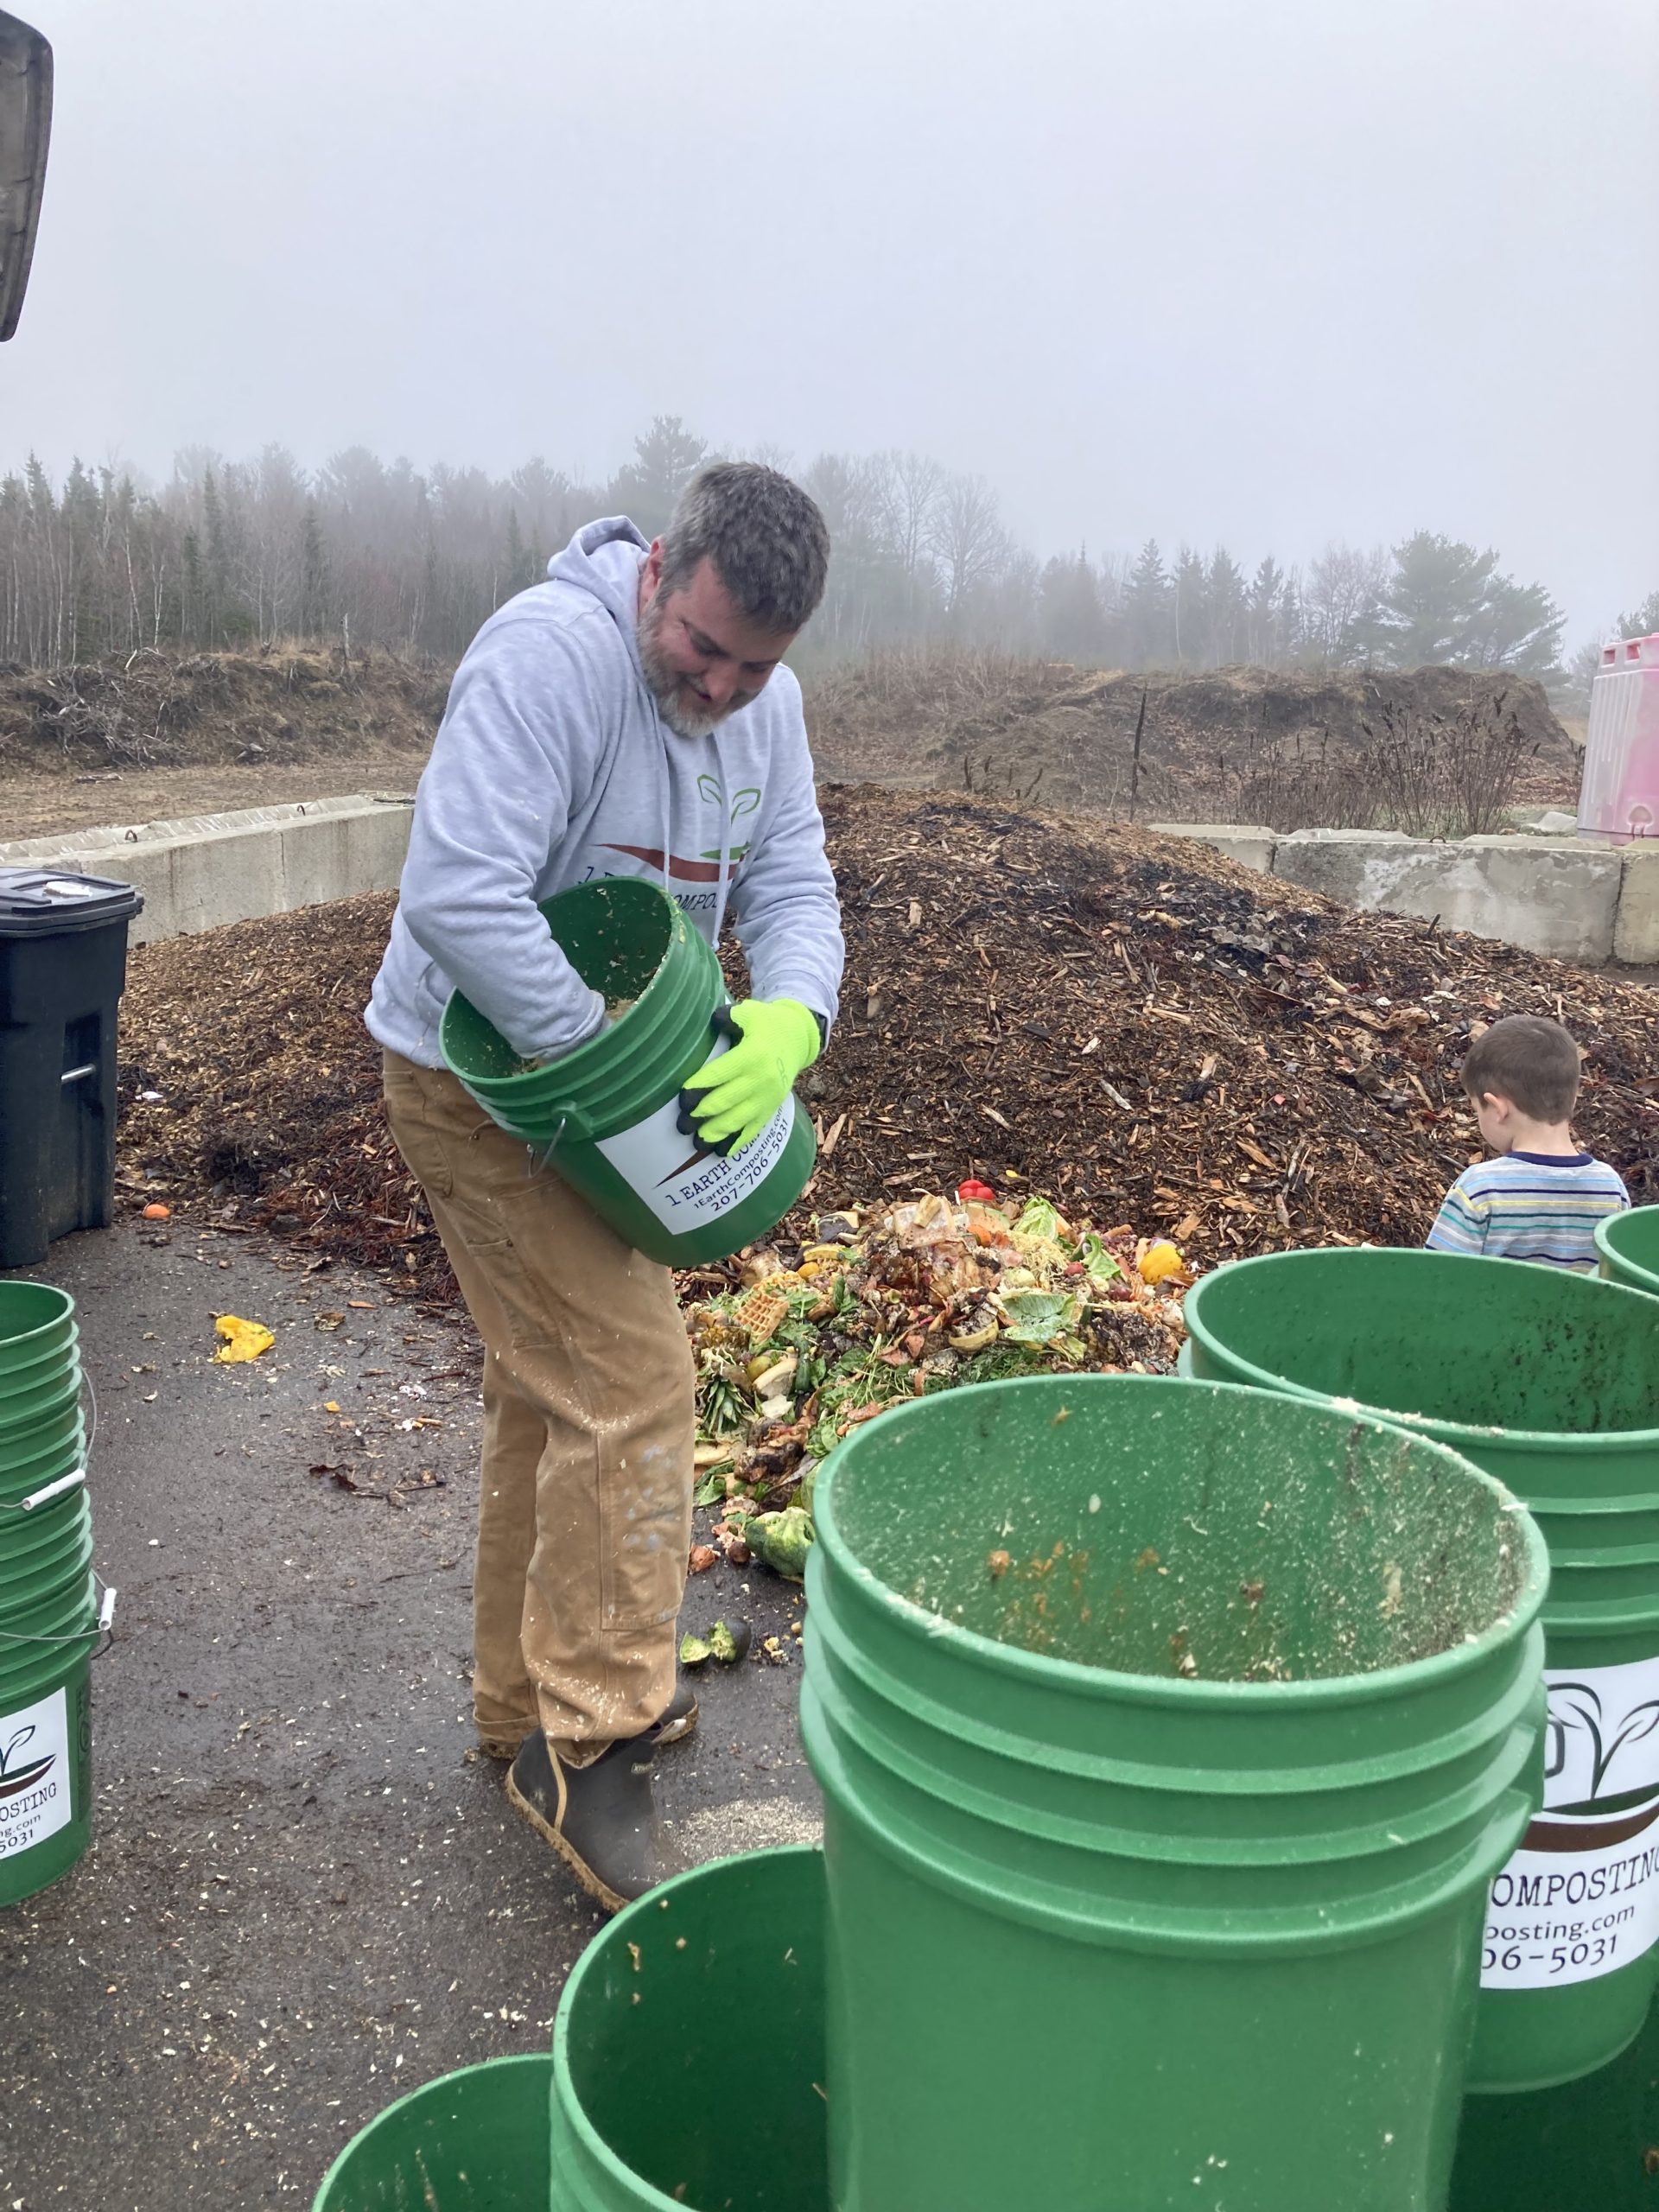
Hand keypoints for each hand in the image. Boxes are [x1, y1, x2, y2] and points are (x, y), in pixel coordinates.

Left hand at [682, 998, 820, 1154]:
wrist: (798, 1039)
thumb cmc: (768, 1024)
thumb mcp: (751, 1012)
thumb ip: (729, 1017)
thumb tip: (712, 1020)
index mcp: (752, 1055)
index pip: (720, 1074)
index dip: (699, 1087)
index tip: (683, 1098)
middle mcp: (761, 1079)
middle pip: (725, 1101)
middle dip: (701, 1114)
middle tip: (682, 1123)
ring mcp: (767, 1098)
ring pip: (737, 1120)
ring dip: (715, 1133)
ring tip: (696, 1141)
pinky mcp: (771, 1109)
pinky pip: (752, 1130)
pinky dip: (736, 1143)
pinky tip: (720, 1152)